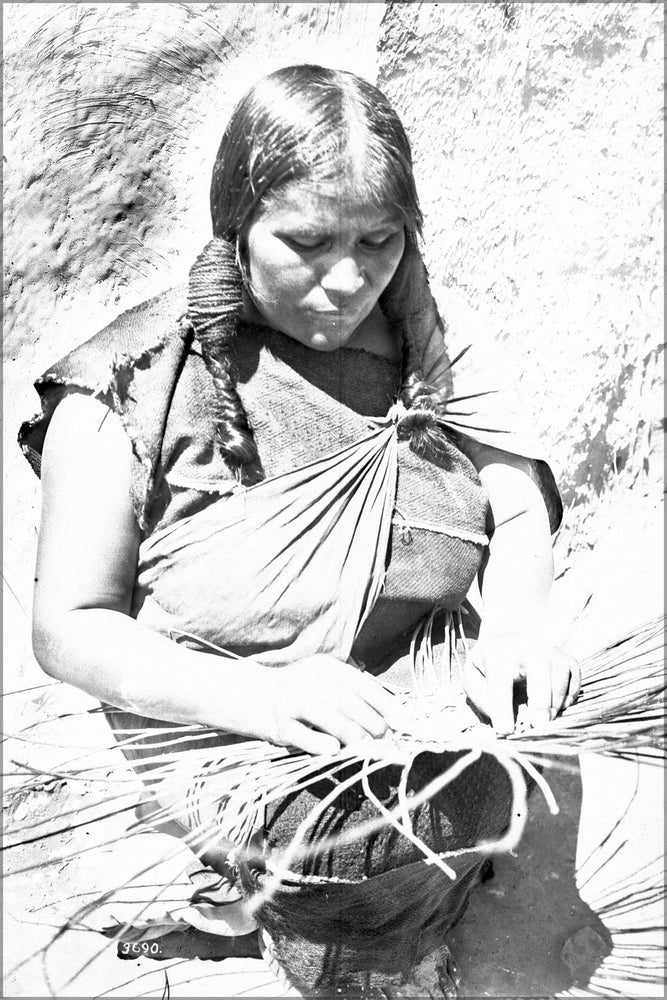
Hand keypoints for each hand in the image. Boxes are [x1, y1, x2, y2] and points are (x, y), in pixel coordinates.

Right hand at [260, 655, 401, 754]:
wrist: (255, 696)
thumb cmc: (303, 692)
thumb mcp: (327, 681)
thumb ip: (356, 694)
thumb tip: (394, 718)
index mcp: (328, 667)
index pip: (364, 685)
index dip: (387, 705)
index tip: (404, 722)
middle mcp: (310, 680)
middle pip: (350, 704)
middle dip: (374, 726)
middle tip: (387, 741)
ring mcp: (293, 702)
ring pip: (331, 720)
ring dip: (355, 737)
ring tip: (368, 748)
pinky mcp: (279, 725)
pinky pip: (305, 737)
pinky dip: (322, 745)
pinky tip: (334, 750)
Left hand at [461, 630, 580, 734]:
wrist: (506, 645)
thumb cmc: (488, 668)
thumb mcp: (473, 679)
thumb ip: (482, 698)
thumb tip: (503, 720)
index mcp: (497, 652)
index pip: (500, 679)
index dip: (502, 707)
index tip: (505, 730)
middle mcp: (526, 646)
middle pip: (538, 665)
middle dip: (540, 697)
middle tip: (537, 725)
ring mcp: (550, 650)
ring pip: (560, 672)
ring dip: (555, 701)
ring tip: (544, 720)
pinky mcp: (566, 659)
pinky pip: (575, 676)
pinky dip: (570, 695)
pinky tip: (557, 707)